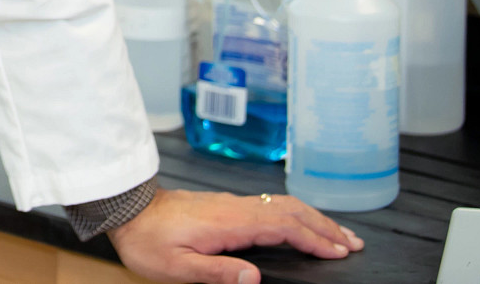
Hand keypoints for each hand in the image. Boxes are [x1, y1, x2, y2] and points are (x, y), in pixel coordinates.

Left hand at [107, 188, 362, 283]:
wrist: (125, 210)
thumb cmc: (147, 240)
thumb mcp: (176, 267)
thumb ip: (216, 273)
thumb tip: (254, 278)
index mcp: (229, 222)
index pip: (283, 227)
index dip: (315, 239)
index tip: (339, 252)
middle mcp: (235, 207)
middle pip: (291, 210)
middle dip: (325, 225)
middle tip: (354, 243)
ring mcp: (231, 203)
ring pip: (282, 204)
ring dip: (314, 218)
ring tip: (338, 234)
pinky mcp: (226, 205)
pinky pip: (269, 205)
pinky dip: (295, 214)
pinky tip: (301, 225)